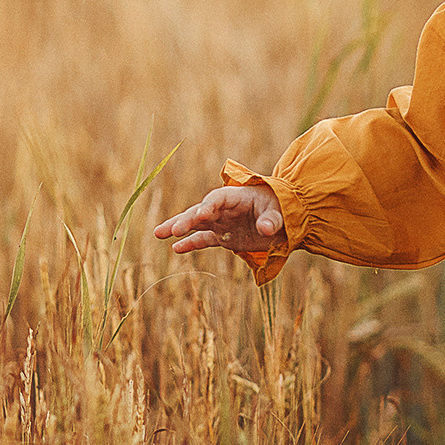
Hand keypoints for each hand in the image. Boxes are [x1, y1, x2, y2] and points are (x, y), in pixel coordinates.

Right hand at [154, 184, 283, 254]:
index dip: (208, 206)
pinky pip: (204, 239)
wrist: (286, 218)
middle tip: (172, 230)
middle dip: (186, 220)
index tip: (200, 215)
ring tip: (158, 234)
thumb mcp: (279, 212)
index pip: (217, 199)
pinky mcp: (224, 237)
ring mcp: (222, 222)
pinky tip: (176, 248)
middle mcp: (224, 208)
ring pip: (196, 224)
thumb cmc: (282, 208)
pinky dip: (191, 244)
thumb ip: (271, 220)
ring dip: (178, 228)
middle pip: (200, 211)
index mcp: (236, 196)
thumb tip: (265, 229)